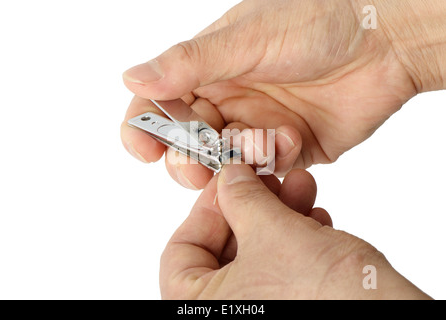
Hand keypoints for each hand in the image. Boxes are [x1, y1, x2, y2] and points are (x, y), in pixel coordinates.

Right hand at [121, 0, 445, 188]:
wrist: (382, 40)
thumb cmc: (315, 21)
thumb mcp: (245, 38)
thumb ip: (189, 64)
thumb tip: (131, 78)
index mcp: (208, 71)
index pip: (160, 106)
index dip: (144, 129)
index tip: (143, 150)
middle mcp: (228, 101)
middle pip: (187, 145)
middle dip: (186, 161)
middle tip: (195, 168)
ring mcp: (256, 127)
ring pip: (223, 165)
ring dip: (231, 165)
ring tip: (254, 146)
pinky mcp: (287, 148)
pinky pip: (265, 170)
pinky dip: (273, 161)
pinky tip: (291, 139)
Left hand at [160, 164, 429, 298]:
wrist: (386, 316)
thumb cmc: (322, 292)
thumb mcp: (270, 230)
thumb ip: (241, 197)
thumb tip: (229, 178)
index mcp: (200, 307)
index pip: (180, 251)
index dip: (205, 209)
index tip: (227, 182)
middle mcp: (226, 313)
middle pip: (224, 249)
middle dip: (251, 206)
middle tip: (268, 180)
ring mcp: (261, 310)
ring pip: (258, 254)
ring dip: (279, 215)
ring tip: (301, 190)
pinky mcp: (292, 304)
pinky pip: (283, 268)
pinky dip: (296, 238)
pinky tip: (315, 218)